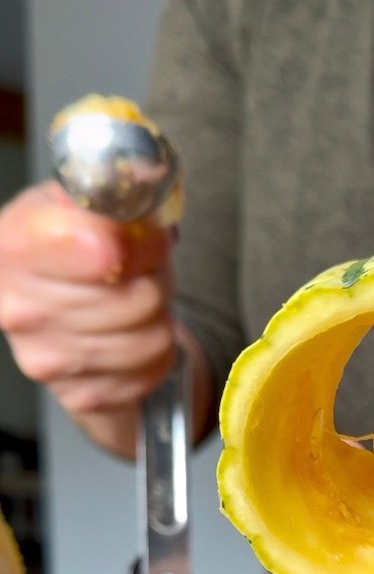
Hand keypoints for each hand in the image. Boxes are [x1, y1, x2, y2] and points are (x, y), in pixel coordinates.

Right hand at [0, 181, 174, 418]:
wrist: (67, 318)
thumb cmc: (79, 256)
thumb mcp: (85, 206)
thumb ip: (109, 192)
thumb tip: (141, 178)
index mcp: (15, 246)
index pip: (101, 248)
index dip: (139, 244)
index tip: (138, 239)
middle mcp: (18, 307)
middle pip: (138, 298)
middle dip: (152, 281)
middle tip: (136, 274)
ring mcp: (47, 359)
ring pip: (152, 336)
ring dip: (159, 318)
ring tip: (135, 304)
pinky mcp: (80, 395)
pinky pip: (153, 368)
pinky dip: (156, 353)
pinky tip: (130, 337)